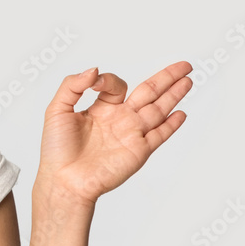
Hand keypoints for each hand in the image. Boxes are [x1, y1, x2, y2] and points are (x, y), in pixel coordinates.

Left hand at [37, 61, 192, 205]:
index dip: (108, 79)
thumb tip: (94, 70)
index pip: (116, 86)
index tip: (96, 83)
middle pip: (148, 93)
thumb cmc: (56, 149)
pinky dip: (172, 124)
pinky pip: (160, 135)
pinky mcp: (139, 151)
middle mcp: (119, 119)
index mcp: (100, 109)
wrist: (64, 179)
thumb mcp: (57, 110)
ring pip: (158, 110)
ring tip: (188, 80)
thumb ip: (73, 85)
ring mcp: (131, 134)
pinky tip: (181, 113)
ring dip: (174, 95)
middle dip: (166, 78)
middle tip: (185, 65)